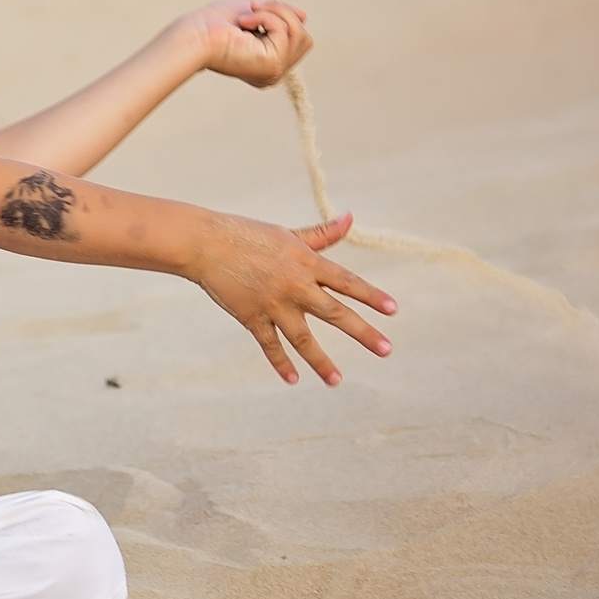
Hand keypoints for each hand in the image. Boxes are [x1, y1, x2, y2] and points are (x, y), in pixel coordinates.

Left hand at [181, 0, 311, 88]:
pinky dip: (265, 18)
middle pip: (304, 37)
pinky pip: (284, 32)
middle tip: (251, 9)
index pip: (298, 40)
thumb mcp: (254, 12)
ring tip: (246, 16)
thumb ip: (278, 15)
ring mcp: (274, 72)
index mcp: (268, 64)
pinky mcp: (272, 65)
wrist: (194, 34)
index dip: (283, 18)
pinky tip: (243, 23)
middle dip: (282, 13)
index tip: (254, 10)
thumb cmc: (214, 24)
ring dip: (273, 13)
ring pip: (298, 33)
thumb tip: (304, 16)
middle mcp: (273, 73)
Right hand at [182, 210, 394, 386]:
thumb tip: (350, 217)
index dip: (371, 294)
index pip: (346, 281)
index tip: (393, 309)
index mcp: (306, 262)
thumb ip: (322, 234)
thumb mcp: (289, 233)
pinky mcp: (251, 316)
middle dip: (363, 332)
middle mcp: (294, 285)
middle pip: (335, 312)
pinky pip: (270, 344)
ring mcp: (273, 303)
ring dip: (322, 361)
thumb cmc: (248, 234)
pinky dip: (281, 362)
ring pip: (303, 338)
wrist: (205, 243)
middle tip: (386, 350)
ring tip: (337, 381)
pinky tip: (293, 379)